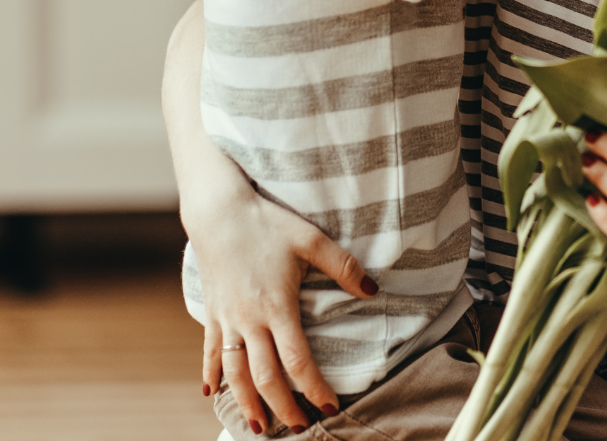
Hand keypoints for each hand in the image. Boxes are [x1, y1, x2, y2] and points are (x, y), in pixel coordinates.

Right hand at [189, 188, 374, 433]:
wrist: (218, 212)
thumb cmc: (267, 222)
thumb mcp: (310, 239)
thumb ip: (342, 265)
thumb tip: (372, 289)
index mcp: (277, 306)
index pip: (297, 360)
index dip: (314, 387)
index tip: (329, 407)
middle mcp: (249, 320)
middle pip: (265, 376)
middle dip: (283, 406)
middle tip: (299, 428)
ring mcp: (227, 319)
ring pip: (235, 372)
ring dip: (246, 402)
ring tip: (259, 426)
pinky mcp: (212, 311)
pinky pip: (209, 350)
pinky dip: (211, 373)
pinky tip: (210, 392)